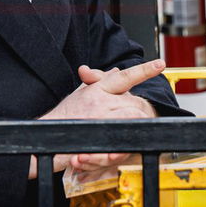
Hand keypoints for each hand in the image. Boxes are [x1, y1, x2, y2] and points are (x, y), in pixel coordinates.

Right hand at [28, 59, 164, 177]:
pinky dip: (127, 141)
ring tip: (131, 132)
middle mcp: (100, 101)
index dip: (143, 70)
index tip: (160, 64)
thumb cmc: (61, 117)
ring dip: (135, 126)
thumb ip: (99, 83)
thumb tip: (117, 71)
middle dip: (140, 111)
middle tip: (140, 117)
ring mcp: (100, 119)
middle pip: (134, 102)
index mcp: (97, 89)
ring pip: (132, 118)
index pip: (124, 77)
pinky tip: (127, 143)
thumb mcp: (80, 95)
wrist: (45, 134)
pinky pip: (123, 137)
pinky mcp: (99, 136)